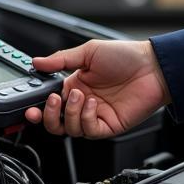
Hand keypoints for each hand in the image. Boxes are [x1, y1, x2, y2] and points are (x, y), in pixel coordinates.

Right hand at [23, 39, 170, 138]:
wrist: (153, 67)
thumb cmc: (125, 56)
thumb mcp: (89, 52)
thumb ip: (61, 60)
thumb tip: (37, 62)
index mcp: (74, 85)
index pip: (49, 102)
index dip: (38, 107)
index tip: (31, 106)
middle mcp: (82, 103)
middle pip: (55, 122)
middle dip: (49, 115)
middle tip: (53, 101)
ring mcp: (95, 115)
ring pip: (70, 129)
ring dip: (71, 113)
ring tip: (81, 95)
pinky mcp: (108, 125)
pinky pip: (89, 131)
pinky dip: (86, 119)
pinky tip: (93, 104)